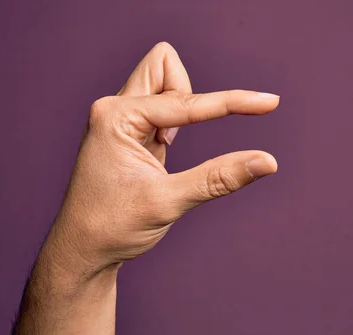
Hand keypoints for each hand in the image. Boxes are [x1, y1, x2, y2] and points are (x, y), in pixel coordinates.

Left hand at [46, 42, 278, 277]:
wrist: (82, 250)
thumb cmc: (112, 227)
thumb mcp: (168, 202)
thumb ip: (218, 178)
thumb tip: (267, 162)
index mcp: (115, 117)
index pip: (187, 102)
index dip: (231, 103)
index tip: (269, 103)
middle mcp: (115, 109)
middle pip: (165, 65)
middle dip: (190, 91)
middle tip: (181, 139)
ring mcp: (122, 120)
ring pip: (164, 84)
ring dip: (183, 108)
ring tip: (167, 150)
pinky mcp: (132, 134)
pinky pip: (163, 108)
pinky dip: (179, 123)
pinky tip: (164, 151)